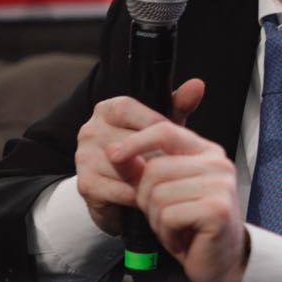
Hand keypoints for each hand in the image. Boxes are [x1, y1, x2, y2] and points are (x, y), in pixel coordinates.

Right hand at [74, 79, 205, 234]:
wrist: (121, 195)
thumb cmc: (147, 153)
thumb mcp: (164, 127)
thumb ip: (180, 105)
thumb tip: (197, 84)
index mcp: (108, 109)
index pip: (129, 109)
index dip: (153, 125)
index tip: (173, 139)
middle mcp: (90, 129)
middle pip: (127, 140)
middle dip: (154, 155)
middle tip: (173, 166)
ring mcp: (83, 157)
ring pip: (124, 166)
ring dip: (147, 177)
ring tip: (162, 182)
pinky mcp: (85, 184)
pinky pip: (118, 188)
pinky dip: (137, 194)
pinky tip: (147, 196)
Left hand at [110, 121, 248, 281]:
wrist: (219, 260)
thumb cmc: (192, 225)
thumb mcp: (165, 192)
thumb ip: (144, 170)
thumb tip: (115, 152)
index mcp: (206, 152)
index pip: (165, 132)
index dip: (136, 141)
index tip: (113, 153)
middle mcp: (217, 163)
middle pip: (155, 169)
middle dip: (147, 199)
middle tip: (163, 216)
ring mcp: (220, 185)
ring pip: (158, 194)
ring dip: (157, 219)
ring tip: (174, 227)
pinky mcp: (217, 210)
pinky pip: (169, 216)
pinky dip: (167, 233)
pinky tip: (181, 238)